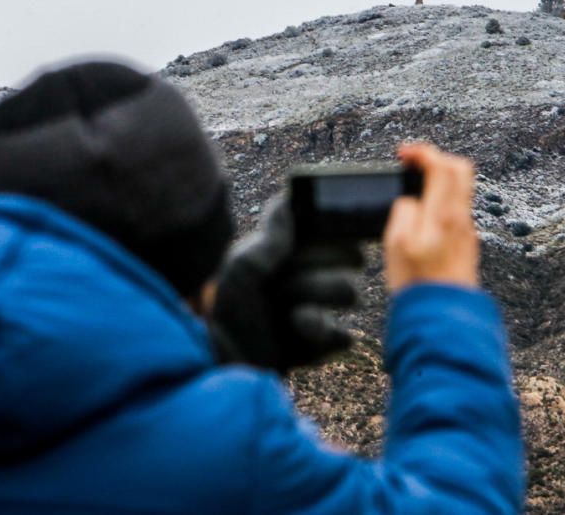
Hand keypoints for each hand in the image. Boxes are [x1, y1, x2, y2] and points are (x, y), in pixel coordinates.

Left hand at [209, 196, 360, 374]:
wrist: (215, 365)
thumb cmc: (221, 310)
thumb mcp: (242, 269)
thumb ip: (271, 239)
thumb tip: (287, 198)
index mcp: (286, 255)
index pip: (332, 233)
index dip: (338, 235)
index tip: (339, 233)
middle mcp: (304, 279)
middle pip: (350, 259)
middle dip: (322, 269)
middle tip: (290, 282)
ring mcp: (312, 312)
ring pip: (350, 292)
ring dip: (319, 298)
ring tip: (290, 311)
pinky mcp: (316, 346)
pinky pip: (344, 335)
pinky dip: (323, 331)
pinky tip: (297, 330)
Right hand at [383, 143, 478, 292]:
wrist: (442, 317)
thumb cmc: (418, 285)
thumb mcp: (395, 243)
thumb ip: (403, 211)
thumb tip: (410, 200)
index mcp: (444, 214)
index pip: (442, 165)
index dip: (422, 152)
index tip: (404, 155)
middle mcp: (461, 219)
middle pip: (460, 170)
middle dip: (436, 160)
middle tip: (413, 166)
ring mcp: (467, 232)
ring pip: (460, 190)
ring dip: (439, 182)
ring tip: (414, 191)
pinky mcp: (466, 245)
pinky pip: (457, 211)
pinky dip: (441, 202)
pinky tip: (424, 217)